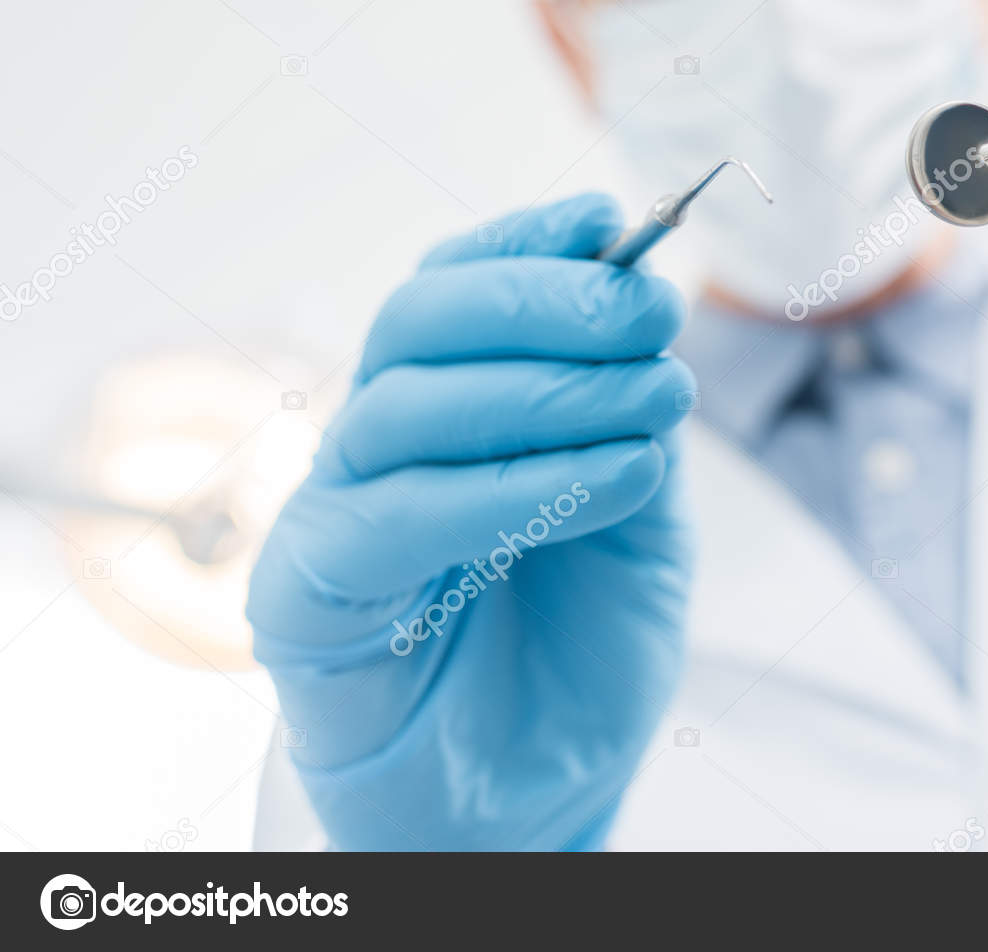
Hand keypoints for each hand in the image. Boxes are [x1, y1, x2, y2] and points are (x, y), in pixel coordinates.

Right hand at [247, 193, 696, 848]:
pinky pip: (395, 516)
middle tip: (653, 315)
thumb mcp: (642, 516)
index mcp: (446, 409)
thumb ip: (631, 418)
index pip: (455, 288)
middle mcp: (378, 444)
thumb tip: (641, 301)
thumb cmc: (580, 648)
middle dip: (545, 300)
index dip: (525, 242)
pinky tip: (616, 478)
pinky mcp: (306, 596)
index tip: (611, 219)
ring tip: (658, 405)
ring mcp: (335, 513)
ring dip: (551, 391)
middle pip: (417, 321)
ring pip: (407, 404)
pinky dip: (514, 485)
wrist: (536, 792)